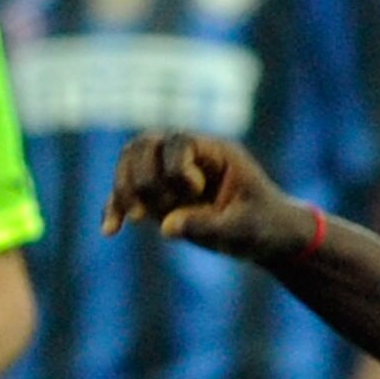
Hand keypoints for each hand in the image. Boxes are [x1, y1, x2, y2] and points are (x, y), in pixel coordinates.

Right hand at [103, 132, 308, 263]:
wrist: (269, 237)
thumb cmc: (264, 226)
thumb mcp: (242, 229)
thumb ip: (207, 224)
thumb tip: (165, 226)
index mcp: (215, 152)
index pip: (177, 141)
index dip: (176, 167)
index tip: (196, 191)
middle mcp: (188, 156)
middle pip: (144, 146)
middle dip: (144, 178)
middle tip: (166, 206)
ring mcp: (169, 174)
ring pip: (128, 162)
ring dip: (124, 189)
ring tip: (137, 218)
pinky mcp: (159, 196)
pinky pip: (127, 193)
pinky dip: (115, 208)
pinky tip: (110, 231)